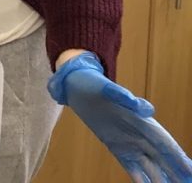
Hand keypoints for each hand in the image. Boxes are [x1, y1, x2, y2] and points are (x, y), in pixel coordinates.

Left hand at [48, 52, 191, 181]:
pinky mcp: (116, 147)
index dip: (179, 157)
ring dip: (161, 179)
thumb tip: (146, 109)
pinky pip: (131, 167)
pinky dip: (139, 178)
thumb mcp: (108, 89)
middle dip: (176, 172)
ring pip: (150, 166)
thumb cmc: (95, 85)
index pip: (165, 143)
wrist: (78, 87)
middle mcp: (140, 135)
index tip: (190, 171)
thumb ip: (125, 98)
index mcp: (143, 121)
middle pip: (163, 158)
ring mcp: (129, 143)